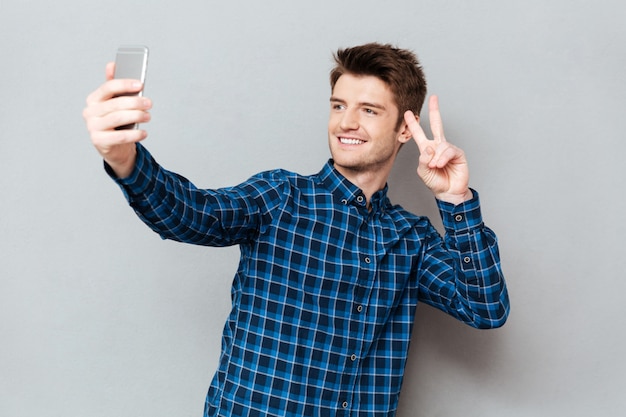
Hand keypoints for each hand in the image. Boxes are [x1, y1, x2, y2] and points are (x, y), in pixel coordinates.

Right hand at [82, 62, 151, 177]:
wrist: (113, 146)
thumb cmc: (116, 122)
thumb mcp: (115, 103)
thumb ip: (114, 86)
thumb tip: (112, 64)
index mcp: (94, 99)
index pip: (108, 87)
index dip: (125, 84)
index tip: (140, 84)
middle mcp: (90, 112)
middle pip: (115, 104)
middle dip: (135, 102)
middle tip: (149, 103)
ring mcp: (93, 127)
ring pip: (117, 119)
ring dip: (136, 116)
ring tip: (148, 116)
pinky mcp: (99, 141)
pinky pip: (119, 137)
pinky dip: (134, 134)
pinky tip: (144, 132)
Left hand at [404, 95, 472, 204]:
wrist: (448, 192)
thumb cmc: (435, 182)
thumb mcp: (423, 171)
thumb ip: (423, 159)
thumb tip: (429, 147)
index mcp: (427, 149)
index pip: (419, 134)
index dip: (413, 124)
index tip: (408, 113)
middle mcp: (438, 146)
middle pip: (437, 125)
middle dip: (435, 111)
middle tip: (434, 98)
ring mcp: (448, 149)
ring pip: (440, 146)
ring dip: (435, 158)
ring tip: (434, 167)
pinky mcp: (458, 153)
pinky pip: (448, 151)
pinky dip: (442, 159)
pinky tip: (439, 165)